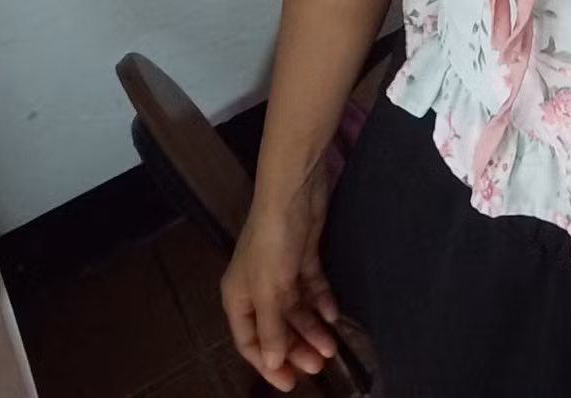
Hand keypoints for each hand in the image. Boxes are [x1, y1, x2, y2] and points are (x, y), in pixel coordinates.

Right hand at [220, 162, 341, 391]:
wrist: (294, 192)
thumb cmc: (272, 243)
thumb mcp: (269, 291)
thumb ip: (271, 329)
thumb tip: (272, 364)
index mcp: (238, 297)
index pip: (250, 341)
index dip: (269, 364)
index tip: (292, 383)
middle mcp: (257, 287)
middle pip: (277, 327)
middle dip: (296, 347)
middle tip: (321, 363)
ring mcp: (281, 271)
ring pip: (296, 309)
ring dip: (312, 328)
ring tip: (332, 344)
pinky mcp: (303, 255)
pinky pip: (312, 287)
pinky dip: (321, 301)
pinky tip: (333, 313)